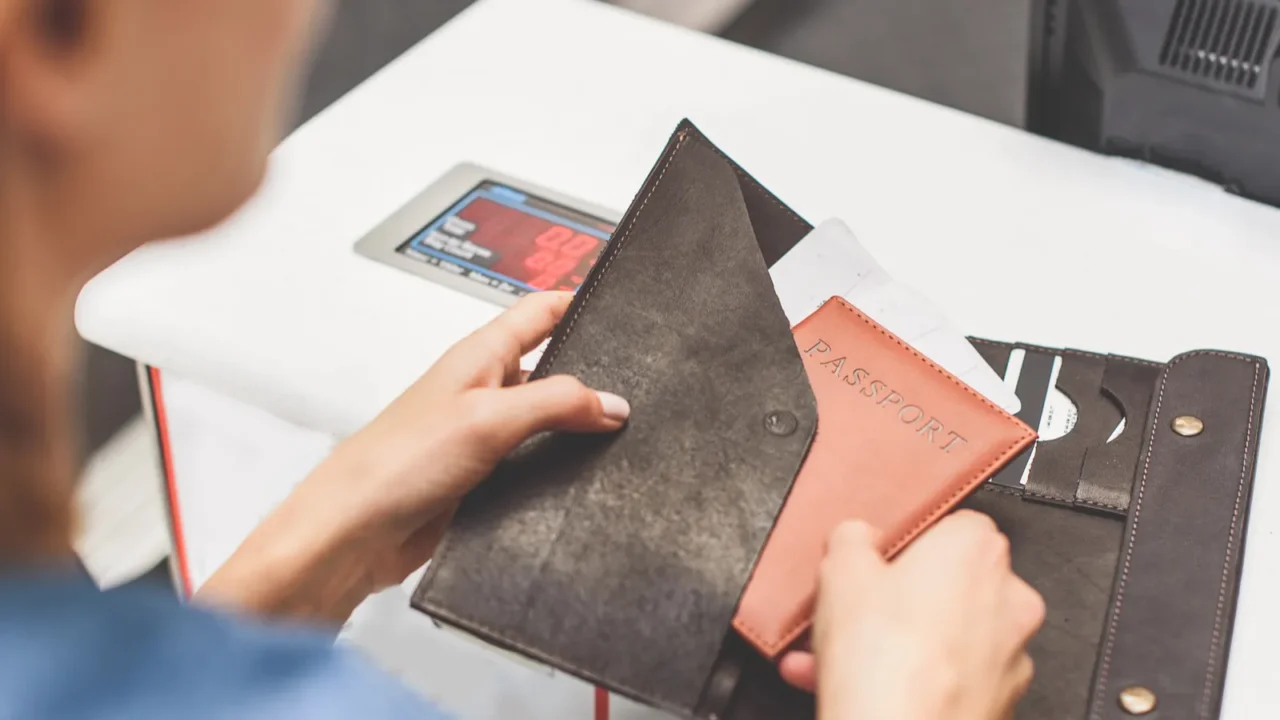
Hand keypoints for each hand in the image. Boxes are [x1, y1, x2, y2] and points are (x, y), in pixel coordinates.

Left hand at [197, 292, 628, 622]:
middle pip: (551, 367)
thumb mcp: (487, 418)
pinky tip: (577, 479)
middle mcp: (483, 390)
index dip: (574, 300)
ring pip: (548, 421)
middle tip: (632, 383)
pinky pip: (535, 465)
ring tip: (612, 435)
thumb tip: (611, 403)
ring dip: (574, 428)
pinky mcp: (485, 479)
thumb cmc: (395, 462)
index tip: (616, 300)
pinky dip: (557, 469)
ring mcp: (484, 435)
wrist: (357, 531)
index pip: (538, 312)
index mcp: (480, 356)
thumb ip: (555, 403)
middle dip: (590, 374)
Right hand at [779, 512, 1044, 719]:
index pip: (950, 524)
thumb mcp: (839, 569)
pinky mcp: (1002, 701)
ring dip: (901, 642)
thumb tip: (856, 537)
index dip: (906, 542)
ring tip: (844, 657)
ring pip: (948, 636)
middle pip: (949, 584)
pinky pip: (952, 677)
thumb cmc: (884, 660)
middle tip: (857, 609)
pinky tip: (865, 685)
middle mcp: (1008, 597)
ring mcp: (1011, 655)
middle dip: (900, 597)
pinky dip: (916, 678)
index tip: (876, 559)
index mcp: (977, 548)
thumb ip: (852, 538)